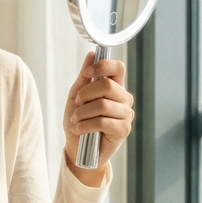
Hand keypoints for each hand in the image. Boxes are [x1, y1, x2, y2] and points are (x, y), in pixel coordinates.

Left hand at [62, 51, 134, 184]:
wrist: (77, 148)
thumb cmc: (78, 120)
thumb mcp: (76, 96)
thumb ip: (84, 78)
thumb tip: (91, 54)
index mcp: (114, 87)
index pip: (118, 68)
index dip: (102, 66)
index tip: (86, 74)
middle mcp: (124, 98)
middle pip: (107, 85)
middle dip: (85, 94)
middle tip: (77, 104)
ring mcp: (126, 114)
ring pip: (103, 104)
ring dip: (82, 112)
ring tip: (75, 120)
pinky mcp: (123, 130)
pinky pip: (103, 122)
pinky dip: (86, 125)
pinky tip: (79, 129)